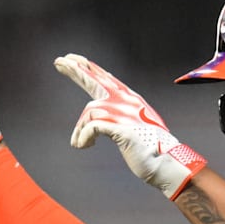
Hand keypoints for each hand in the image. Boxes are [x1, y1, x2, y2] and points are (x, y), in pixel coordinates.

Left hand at [53, 53, 206, 199]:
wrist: (165, 163)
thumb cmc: (148, 149)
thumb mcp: (130, 127)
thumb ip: (115, 117)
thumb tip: (95, 120)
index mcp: (130, 99)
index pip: (104, 79)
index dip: (87, 69)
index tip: (71, 60)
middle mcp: (127, 101)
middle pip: (96, 80)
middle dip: (76, 70)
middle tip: (58, 61)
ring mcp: (124, 113)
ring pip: (89, 112)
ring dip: (79, 130)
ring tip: (79, 144)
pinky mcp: (120, 128)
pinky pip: (91, 127)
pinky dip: (84, 137)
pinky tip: (83, 146)